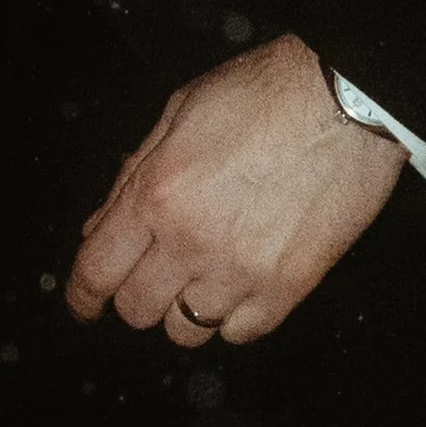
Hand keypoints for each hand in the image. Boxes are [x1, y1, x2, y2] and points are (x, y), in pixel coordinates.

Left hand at [66, 33, 404, 346]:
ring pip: (186, 333)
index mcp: (157, 195)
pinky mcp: (289, 288)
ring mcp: (242, 272)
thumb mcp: (177, 113)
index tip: (83, 303)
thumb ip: (133, 175)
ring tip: (199, 276)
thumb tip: (99, 227)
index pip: (96, 271)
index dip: (81, 295)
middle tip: (151, 273)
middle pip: (137, 310)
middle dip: (134, 294)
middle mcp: (192, 242)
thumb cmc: (261, 92)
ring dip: (182, 308)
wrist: (344, 100)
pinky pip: (240, 334)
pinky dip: (232, 317)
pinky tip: (239, 284)